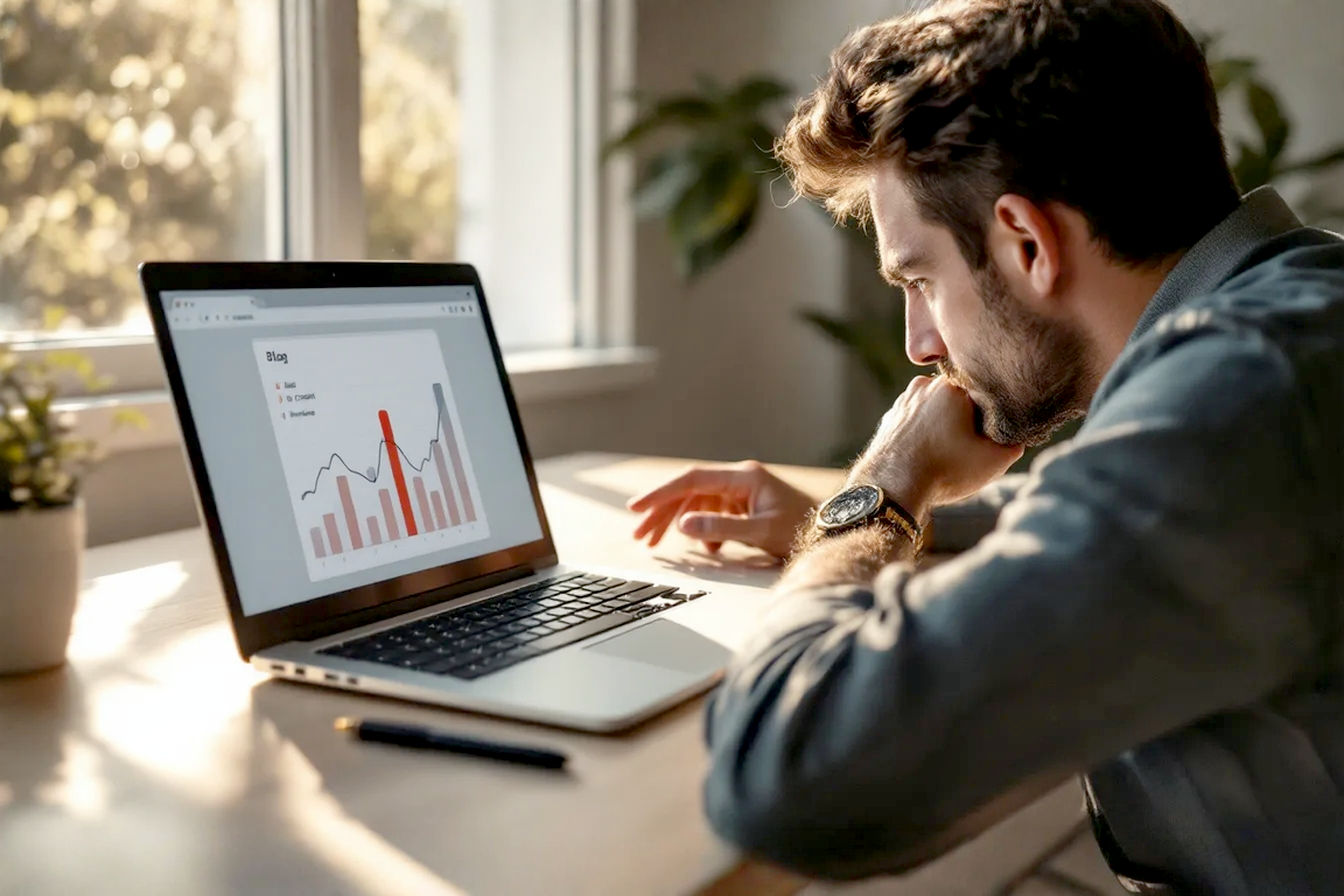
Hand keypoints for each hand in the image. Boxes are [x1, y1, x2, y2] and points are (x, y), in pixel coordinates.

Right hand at [626, 461, 817, 559]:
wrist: (834, 532)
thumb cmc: (803, 529)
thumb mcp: (760, 531)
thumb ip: (721, 528)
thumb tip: (681, 526)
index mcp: (742, 477)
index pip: (691, 480)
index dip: (660, 494)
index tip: (636, 508)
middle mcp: (739, 479)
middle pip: (689, 492)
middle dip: (662, 513)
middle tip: (639, 536)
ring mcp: (741, 492)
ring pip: (697, 504)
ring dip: (677, 523)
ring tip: (657, 545)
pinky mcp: (745, 506)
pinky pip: (712, 514)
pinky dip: (702, 531)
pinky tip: (705, 550)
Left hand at [849, 375, 1023, 520]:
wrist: (891, 488)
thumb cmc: (944, 470)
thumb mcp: (994, 460)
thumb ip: (1015, 443)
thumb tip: (1017, 435)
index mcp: (952, 385)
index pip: (984, 395)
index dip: (991, 419)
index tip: (989, 440)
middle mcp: (924, 385)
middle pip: (959, 401)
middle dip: (967, 421)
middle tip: (968, 449)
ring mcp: (904, 401)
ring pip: (937, 410)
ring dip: (945, 427)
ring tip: (947, 454)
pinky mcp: (890, 418)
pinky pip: (917, 422)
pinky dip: (924, 435)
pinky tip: (927, 455)